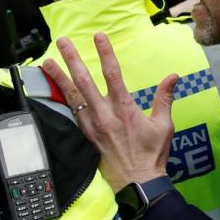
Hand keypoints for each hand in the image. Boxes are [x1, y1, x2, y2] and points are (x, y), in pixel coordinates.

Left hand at [41, 34, 177, 191]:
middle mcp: (104, 115)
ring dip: (59, 77)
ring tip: (47, 62)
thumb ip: (165, 98)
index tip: (98, 36)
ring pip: (72, 97)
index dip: (105, 53)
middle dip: (72, 59)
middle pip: (84, 81)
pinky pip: (71, 114)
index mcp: (125, 109)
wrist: (138, 182)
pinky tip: (53, 91)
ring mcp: (92, 126)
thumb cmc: (152, 154)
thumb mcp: (164, 125)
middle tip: (62, 41)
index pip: (113, 74)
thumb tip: (173, 77)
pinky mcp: (86, 137)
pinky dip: (61, 100)